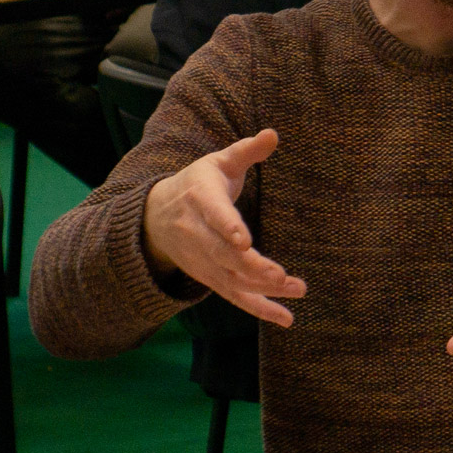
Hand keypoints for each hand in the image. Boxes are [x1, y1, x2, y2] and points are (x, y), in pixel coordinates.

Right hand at [141, 130, 306, 323]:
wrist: (156, 217)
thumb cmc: (197, 184)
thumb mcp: (217, 163)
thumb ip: (246, 151)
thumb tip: (273, 134)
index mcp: (201, 200)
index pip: (214, 215)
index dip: (228, 227)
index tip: (243, 240)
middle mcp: (198, 234)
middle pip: (224, 255)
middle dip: (252, 267)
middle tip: (280, 275)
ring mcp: (203, 261)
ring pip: (232, 279)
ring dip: (263, 289)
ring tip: (296, 289)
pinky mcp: (210, 277)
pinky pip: (235, 296)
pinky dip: (260, 309)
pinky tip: (286, 318)